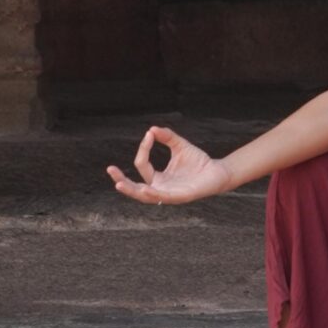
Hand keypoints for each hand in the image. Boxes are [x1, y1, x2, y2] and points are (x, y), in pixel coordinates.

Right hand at [107, 124, 229, 205]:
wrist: (217, 172)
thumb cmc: (198, 162)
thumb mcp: (180, 146)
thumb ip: (167, 137)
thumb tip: (151, 129)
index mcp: (158, 178)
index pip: (142, 165)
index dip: (144, 149)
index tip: (149, 135)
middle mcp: (160, 188)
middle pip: (135, 188)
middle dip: (121, 180)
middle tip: (110, 170)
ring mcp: (169, 194)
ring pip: (146, 196)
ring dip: (132, 190)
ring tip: (119, 184)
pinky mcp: (180, 197)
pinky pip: (164, 198)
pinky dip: (153, 194)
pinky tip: (145, 189)